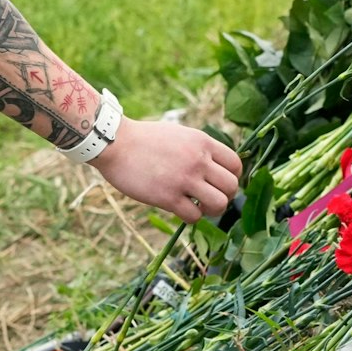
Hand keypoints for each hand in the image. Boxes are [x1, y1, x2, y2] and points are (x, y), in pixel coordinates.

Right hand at [94, 116, 242, 221]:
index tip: (220, 183)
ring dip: (212, 210)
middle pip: (231, 186)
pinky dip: (191, 217)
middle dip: (225, 196)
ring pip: (219, 204)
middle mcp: (198, 160)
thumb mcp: (179, 134)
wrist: (115, 143)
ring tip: (199, 207)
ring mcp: (184, 179)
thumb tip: (213, 166)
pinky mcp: (168, 197)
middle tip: (210, 198)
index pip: (236, 164)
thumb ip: (198, 148)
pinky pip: (194, 216)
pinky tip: (180, 210)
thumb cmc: (144, 139)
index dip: (233, 177)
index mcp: (202, 142)